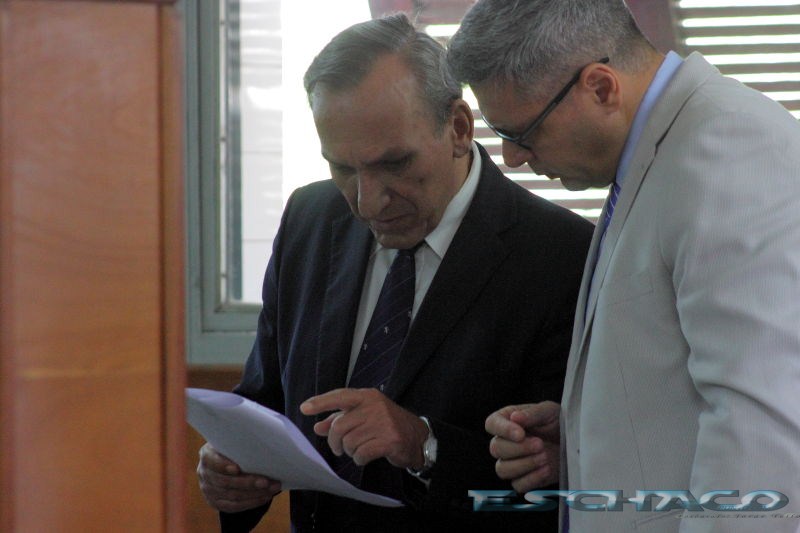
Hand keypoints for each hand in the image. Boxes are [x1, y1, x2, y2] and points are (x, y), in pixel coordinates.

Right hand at [197, 443, 281, 512]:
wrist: (228, 461)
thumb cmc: (236, 448)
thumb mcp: (233, 442)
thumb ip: (241, 443)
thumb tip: (262, 441)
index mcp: (207, 454)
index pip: (211, 461)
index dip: (223, 466)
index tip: (237, 469)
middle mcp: (204, 472)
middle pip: (225, 482)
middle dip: (248, 482)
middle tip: (266, 482)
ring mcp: (208, 489)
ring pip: (232, 495)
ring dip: (254, 494)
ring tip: (272, 488)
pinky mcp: (215, 502)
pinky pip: (233, 506)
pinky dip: (251, 503)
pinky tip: (264, 497)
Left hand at [300, 388, 427, 469]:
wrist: (418, 437)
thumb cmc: (387, 424)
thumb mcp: (365, 416)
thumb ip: (341, 419)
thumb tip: (318, 427)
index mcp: (367, 396)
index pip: (340, 396)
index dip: (321, 402)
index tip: (304, 408)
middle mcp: (374, 406)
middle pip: (340, 426)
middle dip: (335, 441)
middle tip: (338, 448)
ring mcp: (383, 423)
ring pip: (349, 442)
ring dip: (350, 451)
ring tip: (359, 450)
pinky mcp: (389, 441)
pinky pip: (361, 454)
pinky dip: (359, 459)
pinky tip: (366, 457)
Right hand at [485, 401, 560, 492]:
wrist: (575, 442)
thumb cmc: (559, 422)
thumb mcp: (549, 411)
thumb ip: (532, 414)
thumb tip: (514, 417)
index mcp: (506, 420)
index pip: (492, 424)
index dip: (503, 430)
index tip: (520, 434)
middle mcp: (505, 442)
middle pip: (496, 449)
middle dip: (519, 448)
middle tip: (540, 444)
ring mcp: (512, 462)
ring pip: (502, 469)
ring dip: (524, 465)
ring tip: (545, 456)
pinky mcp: (523, 479)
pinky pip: (517, 485)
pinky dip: (532, 478)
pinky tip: (546, 469)